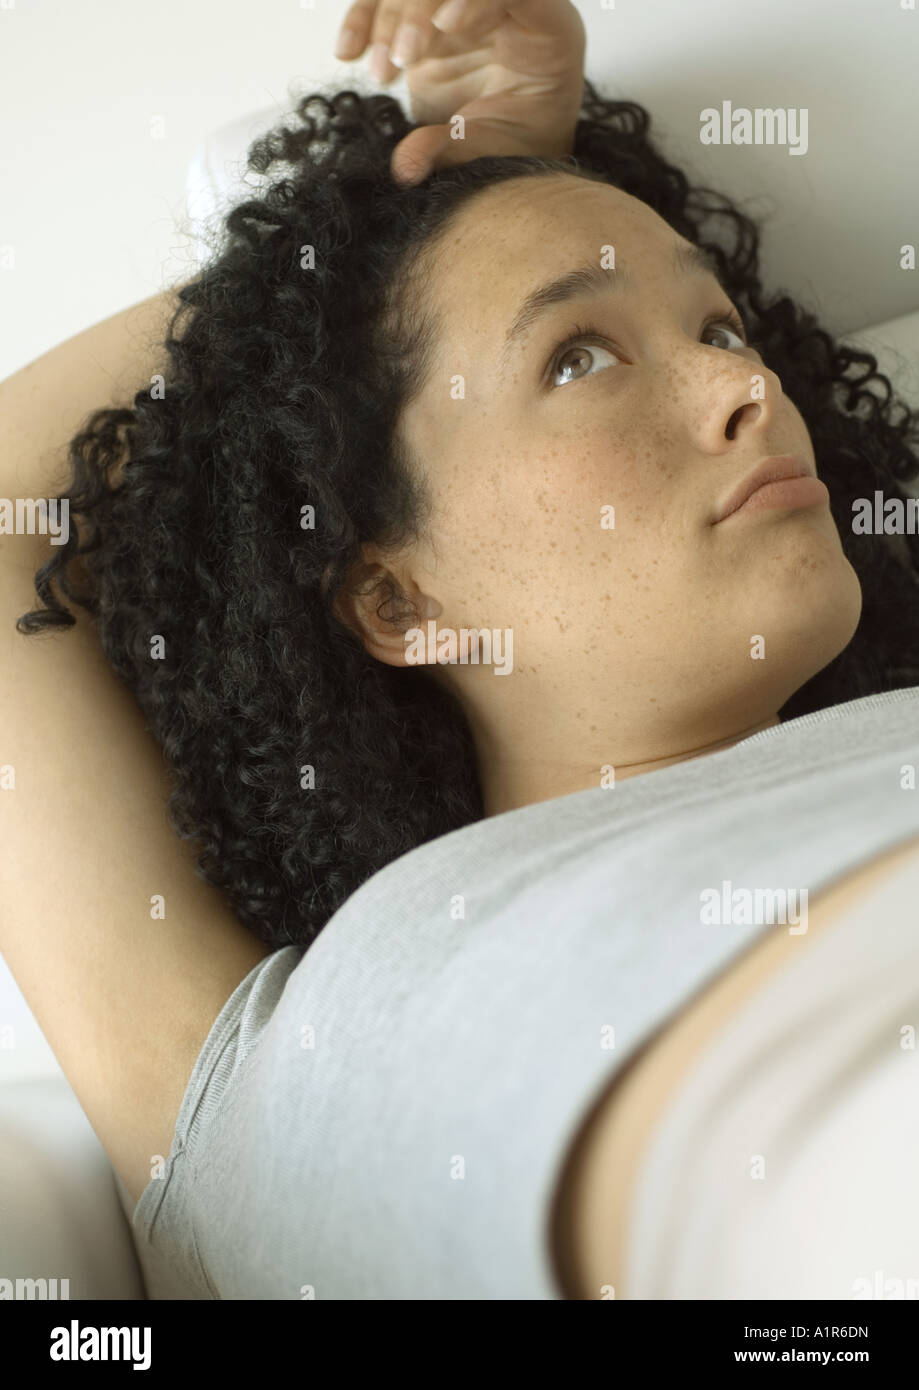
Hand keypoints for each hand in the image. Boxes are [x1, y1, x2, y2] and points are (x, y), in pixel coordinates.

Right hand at [333, 0, 586, 185]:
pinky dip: (363, 20)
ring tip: (381, 73)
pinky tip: (348, 53)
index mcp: (547, 26)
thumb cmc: (521, 144)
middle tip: (402, 59)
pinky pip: (386, 3)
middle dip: (419, 10)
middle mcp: (505, 5)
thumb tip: (406, 166)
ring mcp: (461, 6)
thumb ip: (457, 151)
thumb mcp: (500, 150)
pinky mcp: (426, 19)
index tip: (446, 26)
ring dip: (386, 19)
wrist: (509, 146)